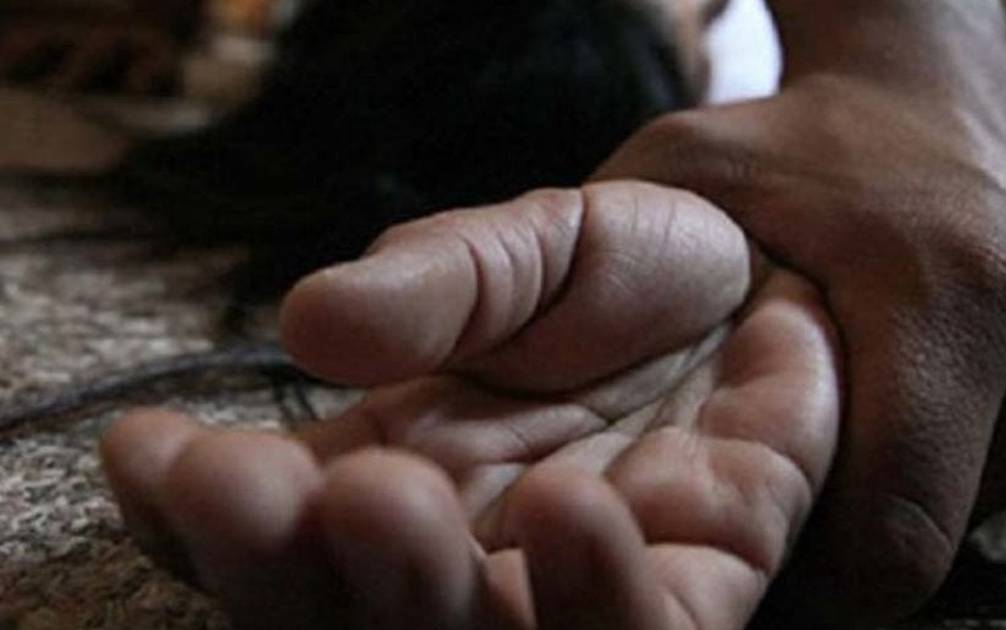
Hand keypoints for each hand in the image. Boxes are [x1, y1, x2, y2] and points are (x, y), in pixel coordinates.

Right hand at [102, 181, 841, 629]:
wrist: (761, 275)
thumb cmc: (617, 270)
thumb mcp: (510, 251)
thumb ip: (429, 286)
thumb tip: (312, 325)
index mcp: (391, 478)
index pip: (270, 532)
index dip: (197, 514)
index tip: (149, 452)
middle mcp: (472, 556)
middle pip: (352, 619)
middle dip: (286, 572)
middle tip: (250, 490)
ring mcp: (578, 584)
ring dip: (417, 598)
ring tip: (378, 497)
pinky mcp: (700, 588)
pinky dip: (593, 597)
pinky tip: (562, 506)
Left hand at [593, 2, 1005, 622]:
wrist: (930, 98)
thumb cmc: (787, 143)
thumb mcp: (668, 180)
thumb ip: (542, 269)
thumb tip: (374, 351)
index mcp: (954, 304)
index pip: (890, 546)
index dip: (801, 570)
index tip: (732, 523)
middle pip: (914, 547)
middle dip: (824, 527)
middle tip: (764, 466)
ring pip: (953, 527)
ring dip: (871, 498)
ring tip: (823, 419)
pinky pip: (990, 492)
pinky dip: (924, 473)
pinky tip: (882, 404)